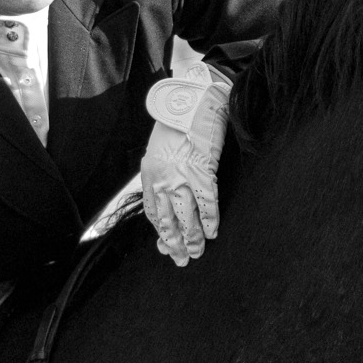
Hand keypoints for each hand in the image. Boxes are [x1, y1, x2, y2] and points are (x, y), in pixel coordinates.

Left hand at [141, 64, 231, 266]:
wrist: (190, 102)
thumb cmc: (177, 123)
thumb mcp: (159, 150)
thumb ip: (162, 174)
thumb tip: (168, 194)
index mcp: (150, 175)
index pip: (153, 213)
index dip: (160, 233)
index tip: (165, 247)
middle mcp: (162, 180)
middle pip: (168, 222)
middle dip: (174, 244)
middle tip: (181, 260)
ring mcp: (182, 178)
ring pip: (186, 218)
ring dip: (192, 240)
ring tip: (197, 253)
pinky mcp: (202, 172)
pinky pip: (207, 204)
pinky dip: (209, 221)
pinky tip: (212, 233)